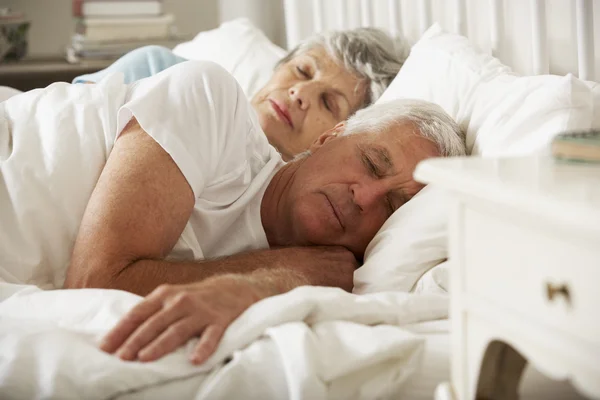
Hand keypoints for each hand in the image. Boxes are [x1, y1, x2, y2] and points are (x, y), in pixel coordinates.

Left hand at [99, 274, 261, 364]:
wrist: (235, 288)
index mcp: (165, 295)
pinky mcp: (220, 321)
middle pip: (154, 323)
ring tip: (145, 358)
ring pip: (177, 330)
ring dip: (160, 344)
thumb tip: (120, 335)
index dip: (120, 330)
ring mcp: (201, 311)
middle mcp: (180, 301)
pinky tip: (194, 360)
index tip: (104, 347)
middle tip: (121, 357)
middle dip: (136, 340)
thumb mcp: (172, 297)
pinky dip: (203, 348)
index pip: (138, 313)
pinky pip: (211, 336)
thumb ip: (151, 312)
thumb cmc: (196, 298)